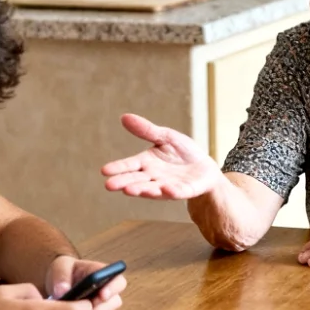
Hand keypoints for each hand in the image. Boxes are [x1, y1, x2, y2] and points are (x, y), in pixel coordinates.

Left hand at [46, 256, 126, 309]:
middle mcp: (109, 294)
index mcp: (103, 275)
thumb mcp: (59, 267)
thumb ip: (61, 276)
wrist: (55, 290)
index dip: (113, 289)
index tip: (101, 295)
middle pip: (115, 303)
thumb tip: (63, 291)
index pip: (119, 282)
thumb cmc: (61, 274)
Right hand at [102, 114, 224, 199]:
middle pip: (136, 180)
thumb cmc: (182, 152)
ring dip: (141, 190)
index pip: (129, 165)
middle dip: (124, 182)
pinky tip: (165, 188)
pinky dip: (171, 191)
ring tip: (129, 190)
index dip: (118, 168)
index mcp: (146, 163)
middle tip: (110, 185)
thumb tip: (124, 117)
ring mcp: (167, 186)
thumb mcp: (165, 137)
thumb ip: (146, 130)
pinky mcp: (184, 191)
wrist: (204, 167)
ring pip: (152, 189)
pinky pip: (177, 192)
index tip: (104, 171)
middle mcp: (153, 177)